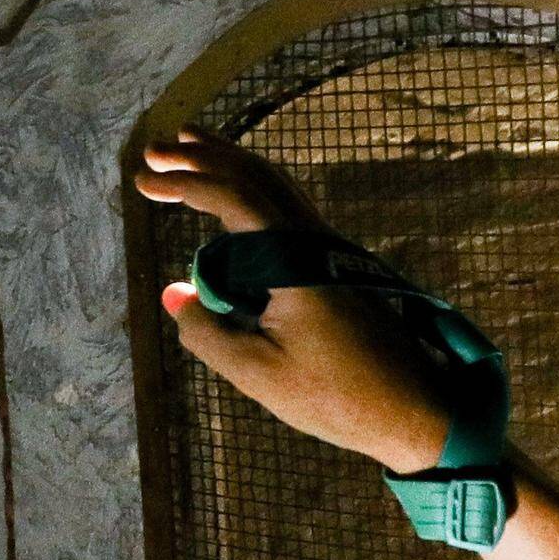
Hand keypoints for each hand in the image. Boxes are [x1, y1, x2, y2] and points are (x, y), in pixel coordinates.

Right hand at [134, 132, 454, 475]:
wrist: (416, 409)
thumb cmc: (337, 398)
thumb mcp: (258, 375)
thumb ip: (207, 333)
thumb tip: (172, 293)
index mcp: (295, 260)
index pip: (232, 196)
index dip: (184, 182)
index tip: (142, 181)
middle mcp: (316, 240)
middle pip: (255, 175)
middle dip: (203, 157)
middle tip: (155, 150)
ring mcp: (330, 248)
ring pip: (276, 185)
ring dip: (231, 164)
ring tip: (190, 150)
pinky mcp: (336, 265)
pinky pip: (287, 208)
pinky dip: (254, 190)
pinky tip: (235, 200)